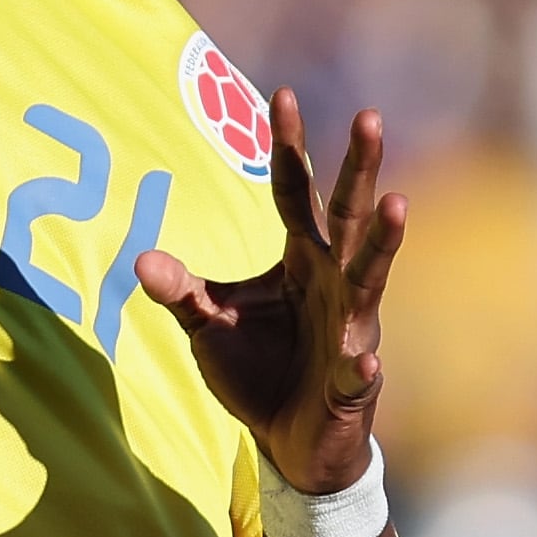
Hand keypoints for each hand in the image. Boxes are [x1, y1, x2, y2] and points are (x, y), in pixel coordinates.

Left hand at [137, 90, 405, 496]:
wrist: (290, 444)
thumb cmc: (257, 371)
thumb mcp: (208, 324)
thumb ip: (179, 291)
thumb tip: (140, 260)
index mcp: (301, 259)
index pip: (294, 191)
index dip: (288, 145)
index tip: (281, 93)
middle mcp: (335, 282)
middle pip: (347, 215)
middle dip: (359, 167)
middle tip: (369, 116)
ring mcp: (351, 330)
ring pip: (370, 278)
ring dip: (383, 242)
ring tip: (396, 204)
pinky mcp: (353, 384)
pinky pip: (359, 372)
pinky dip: (361, 366)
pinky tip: (367, 360)